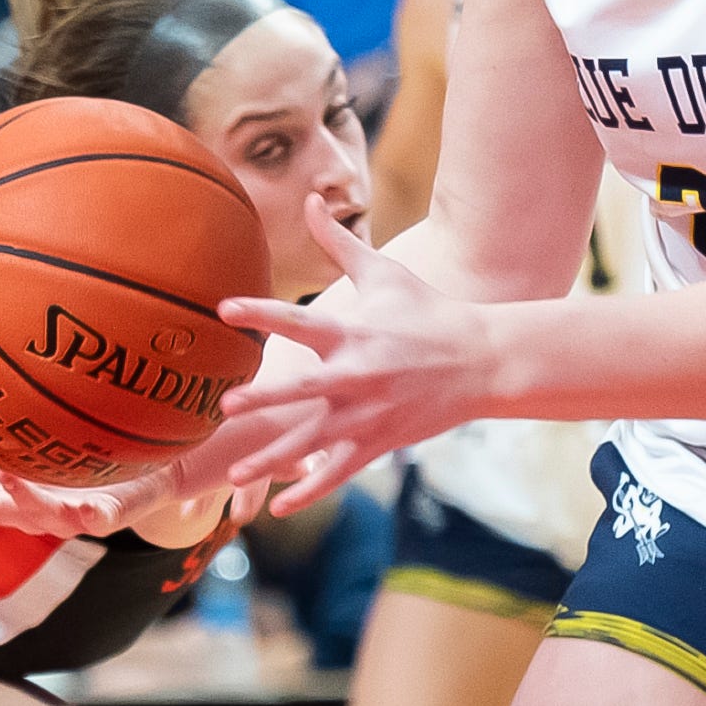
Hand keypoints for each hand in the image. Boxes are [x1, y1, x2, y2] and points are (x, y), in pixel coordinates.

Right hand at [0, 445, 190, 539]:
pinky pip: (98, 518)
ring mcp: (71, 516)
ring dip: (23, 500)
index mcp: (13, 495)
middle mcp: (36, 510)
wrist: (145, 477)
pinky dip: (88, 516)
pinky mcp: (108, 516)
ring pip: (42, 517)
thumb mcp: (34, 448)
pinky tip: (84, 508)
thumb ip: (0, 432)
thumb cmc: (80, 465)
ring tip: (7, 478)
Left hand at [213, 199, 494, 510]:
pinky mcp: (378, 442)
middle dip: (266, 400)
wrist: (482, 360)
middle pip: (302, 392)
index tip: (224, 308)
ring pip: (312, 443)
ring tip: (236, 474)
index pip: (298, 321)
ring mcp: (367, 415)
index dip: (260, 312)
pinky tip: (278, 507)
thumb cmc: (428, 312)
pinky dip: (309, 491)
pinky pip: (337, 471)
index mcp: (352, 333)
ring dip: (273, 460)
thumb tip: (313, 198)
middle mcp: (356, 376)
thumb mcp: (386, 273)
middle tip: (228, 405)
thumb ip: (339, 242)